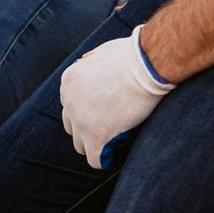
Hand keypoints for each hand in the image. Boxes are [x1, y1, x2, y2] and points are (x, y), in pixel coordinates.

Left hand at [59, 24, 174, 169]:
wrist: (144, 65)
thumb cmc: (130, 55)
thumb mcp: (100, 52)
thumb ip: (90, 64)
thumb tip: (89, 66)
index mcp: (69, 81)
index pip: (70, 103)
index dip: (86, 108)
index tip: (101, 111)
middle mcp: (70, 102)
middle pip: (71, 125)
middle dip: (86, 127)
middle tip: (107, 126)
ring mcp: (81, 121)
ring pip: (80, 145)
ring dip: (94, 144)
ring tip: (111, 142)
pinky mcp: (96, 137)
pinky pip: (94, 159)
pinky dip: (103, 160)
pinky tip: (114, 155)